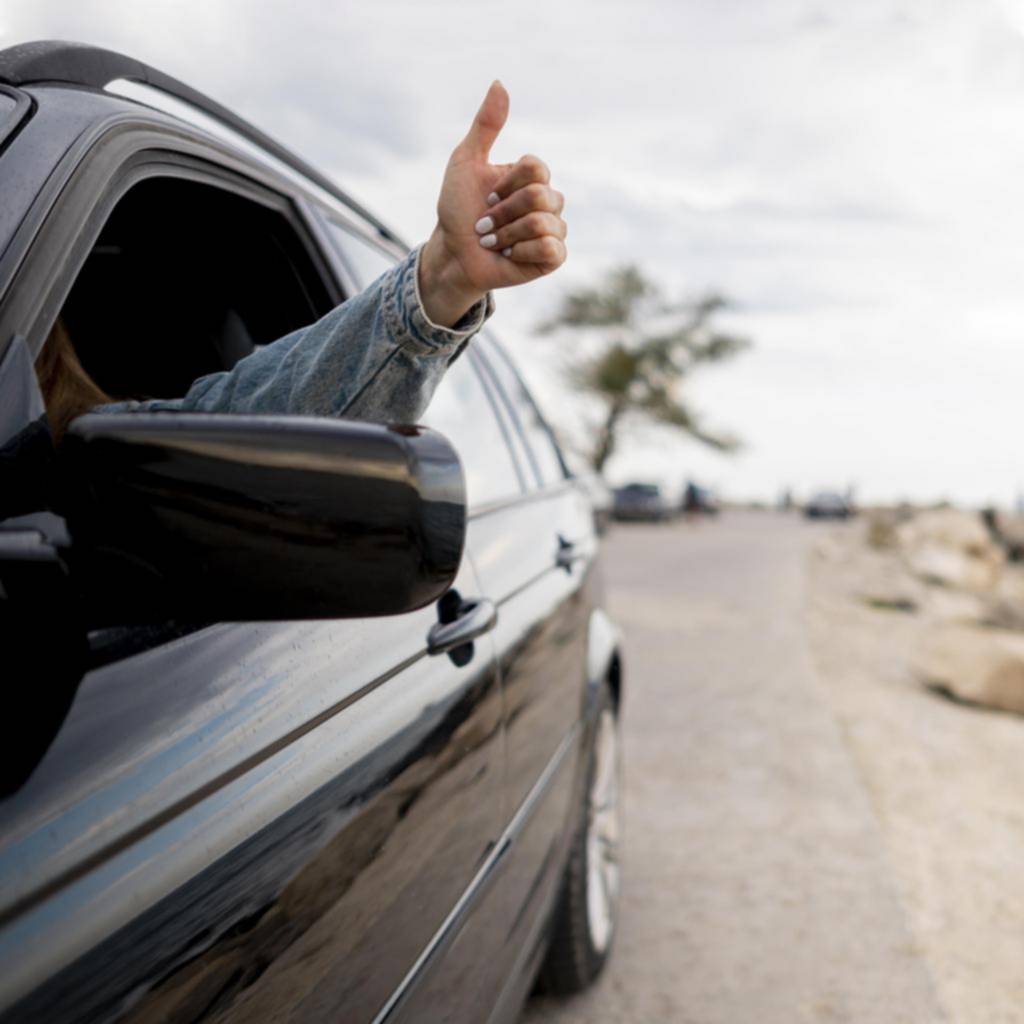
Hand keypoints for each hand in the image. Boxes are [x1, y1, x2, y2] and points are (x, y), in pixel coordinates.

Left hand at [419, 81, 567, 326]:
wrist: (453, 254)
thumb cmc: (457, 210)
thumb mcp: (465, 162)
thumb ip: (485, 125)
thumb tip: (499, 82)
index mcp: (531, 178)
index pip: (536, 167)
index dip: (506, 184)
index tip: (486, 196)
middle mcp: (547, 201)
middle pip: (540, 195)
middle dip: (503, 212)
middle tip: (485, 224)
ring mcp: (552, 229)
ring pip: (543, 223)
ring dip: (507, 234)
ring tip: (494, 242)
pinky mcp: (553, 257)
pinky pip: (551, 248)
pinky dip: (523, 251)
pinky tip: (510, 255)